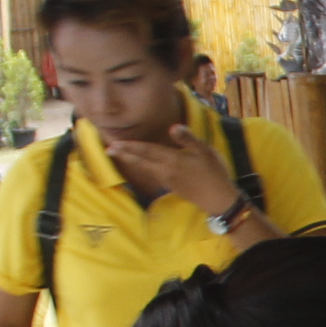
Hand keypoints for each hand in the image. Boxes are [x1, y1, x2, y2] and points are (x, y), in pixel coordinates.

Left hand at [100, 124, 244, 217]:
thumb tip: (173, 127)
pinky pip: (151, 174)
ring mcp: (166, 180)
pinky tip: (141, 166)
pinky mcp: (171, 186)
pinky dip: (142, 168)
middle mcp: (165, 170)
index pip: (147, 150)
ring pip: (144, 168)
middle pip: (141, 160)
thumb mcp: (205, 151)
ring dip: (131, 161)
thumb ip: (188, 138)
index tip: (115, 143)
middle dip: (125, 155)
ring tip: (119, 156)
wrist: (218, 199)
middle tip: (108, 150)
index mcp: (172, 159)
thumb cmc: (214, 172)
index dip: (131, 146)